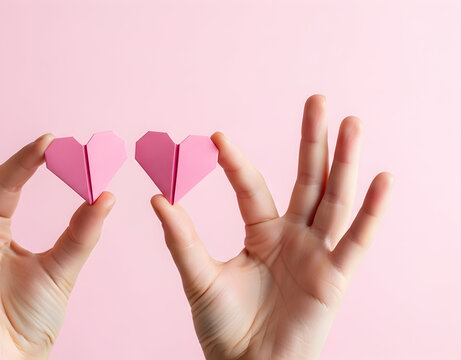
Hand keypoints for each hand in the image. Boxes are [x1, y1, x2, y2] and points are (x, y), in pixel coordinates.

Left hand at [151, 95, 392, 359]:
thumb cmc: (225, 329)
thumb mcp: (199, 278)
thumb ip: (181, 239)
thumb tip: (157, 198)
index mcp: (262, 234)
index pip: (251, 187)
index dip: (235, 162)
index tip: (215, 136)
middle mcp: (294, 237)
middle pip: (307, 180)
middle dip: (312, 141)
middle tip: (316, 99)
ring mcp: (316, 255)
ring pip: (334, 200)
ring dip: (345, 161)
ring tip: (351, 122)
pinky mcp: (335, 279)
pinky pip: (355, 241)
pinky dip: (371, 212)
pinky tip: (381, 178)